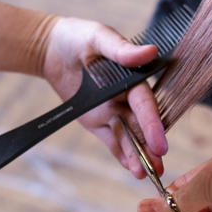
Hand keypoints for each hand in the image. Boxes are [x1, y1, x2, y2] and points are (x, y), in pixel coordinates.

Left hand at [42, 16, 167, 177]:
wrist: (51, 49)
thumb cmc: (77, 37)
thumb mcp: (98, 37)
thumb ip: (122, 50)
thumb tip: (150, 51)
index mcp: (131, 78)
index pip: (144, 103)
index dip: (153, 123)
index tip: (160, 143)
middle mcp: (125, 98)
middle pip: (141, 125)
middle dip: (150, 146)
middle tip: (159, 166)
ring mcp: (112, 111)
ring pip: (128, 137)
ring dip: (138, 155)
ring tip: (144, 174)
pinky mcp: (97, 122)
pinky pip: (112, 141)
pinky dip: (122, 155)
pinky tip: (131, 169)